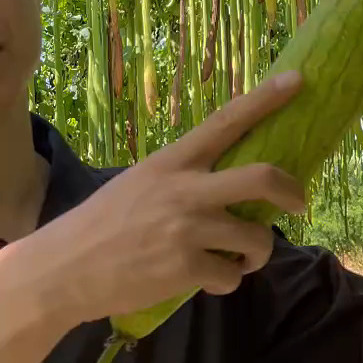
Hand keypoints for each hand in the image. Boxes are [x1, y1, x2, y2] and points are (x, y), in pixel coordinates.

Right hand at [41, 71, 308, 326]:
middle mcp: (185, 189)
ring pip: (257, 238)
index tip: (298, 80)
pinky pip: (232, 276)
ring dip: (256, 254)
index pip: (226, 121)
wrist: (64, 269)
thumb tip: (237, 183)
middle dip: (292, 192)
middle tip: (298, 203)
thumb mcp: (143, 182)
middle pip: (262, 178)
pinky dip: (228, 282)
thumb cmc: (107, 224)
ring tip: (239, 259)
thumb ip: (187, 178)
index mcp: (174, 162)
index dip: (265, 99)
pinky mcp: (187, 267)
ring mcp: (188, 228)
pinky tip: (207, 279)